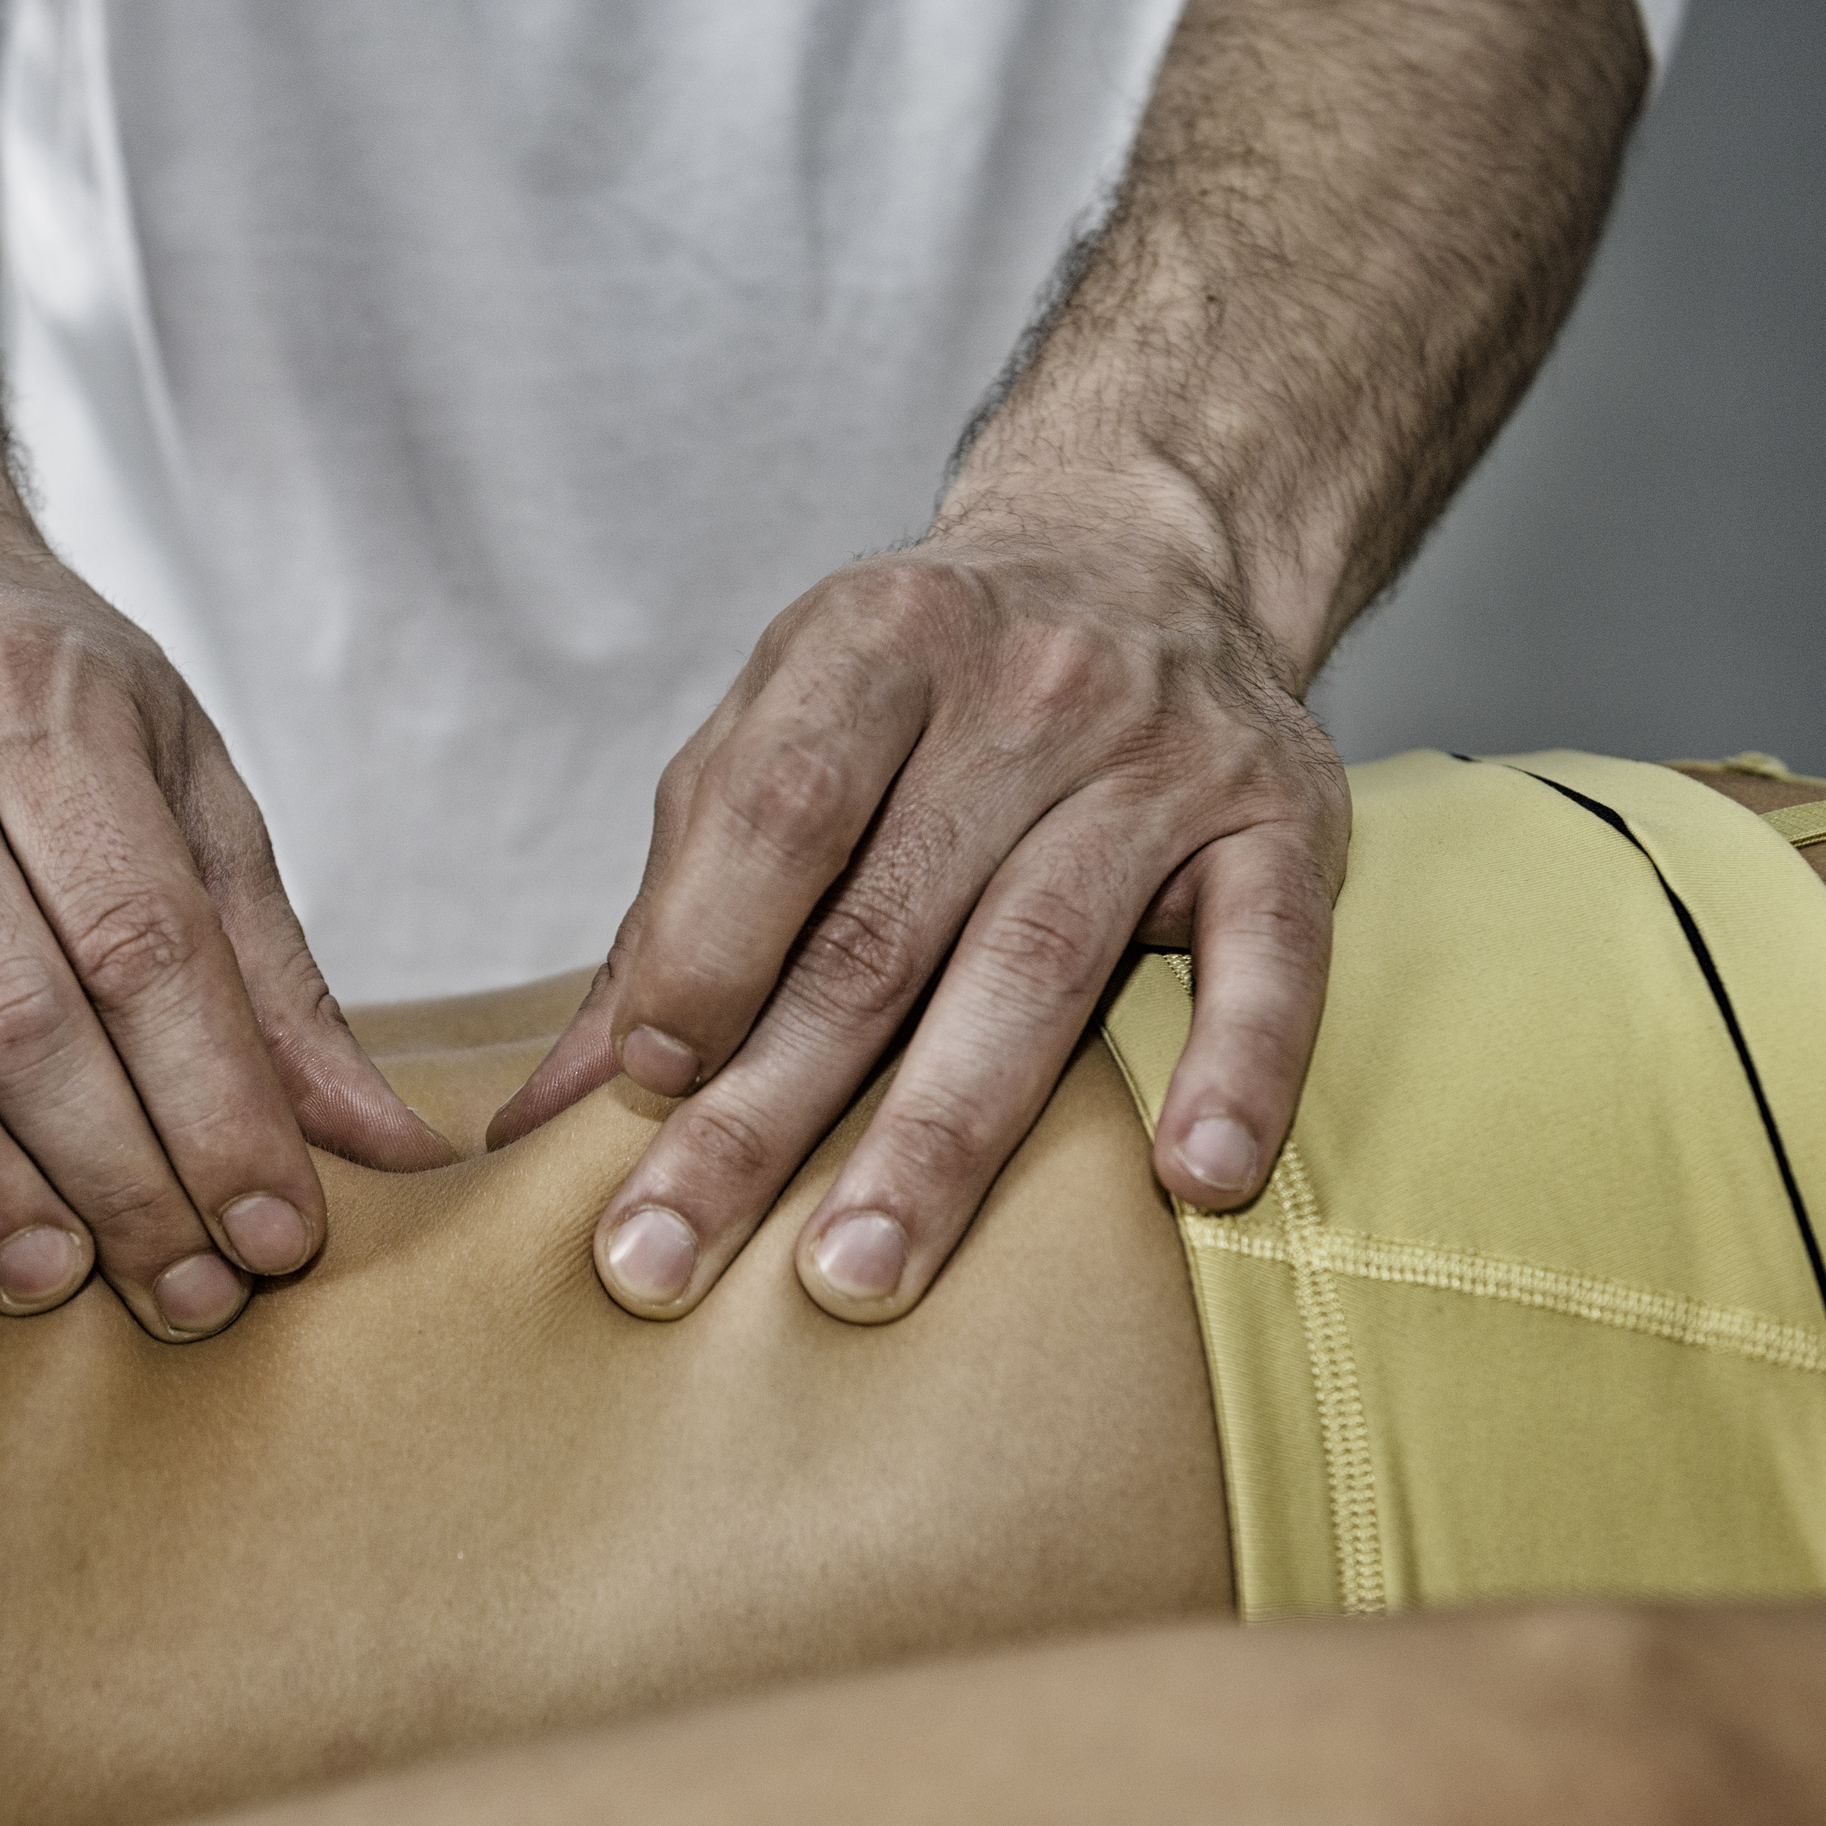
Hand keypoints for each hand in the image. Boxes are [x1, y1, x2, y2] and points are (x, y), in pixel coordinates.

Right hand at [0, 532, 451, 1342]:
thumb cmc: (25, 679)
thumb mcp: (180, 773)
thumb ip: (267, 962)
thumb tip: (378, 1141)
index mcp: (46, 709)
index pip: (146, 944)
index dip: (218, 1104)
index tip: (275, 1232)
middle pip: (12, 998)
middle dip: (112, 1169)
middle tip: (181, 1294)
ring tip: (40, 1273)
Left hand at [491, 460, 1342, 1322]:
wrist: (1146, 550)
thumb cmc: (925, 688)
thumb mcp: (781, 735)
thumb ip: (674, 913)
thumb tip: (542, 1115)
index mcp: (878, 643)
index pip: (778, 807)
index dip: (703, 947)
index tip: (645, 1084)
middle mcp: (1029, 688)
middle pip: (881, 929)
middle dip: (766, 1112)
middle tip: (668, 1261)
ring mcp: (1165, 755)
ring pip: (1039, 968)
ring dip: (941, 1140)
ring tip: (857, 1275)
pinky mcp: (1283, 824)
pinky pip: (1270, 960)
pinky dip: (1237, 1068)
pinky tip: (1190, 1181)